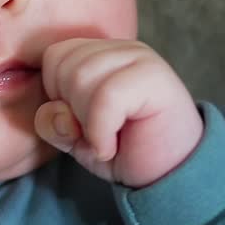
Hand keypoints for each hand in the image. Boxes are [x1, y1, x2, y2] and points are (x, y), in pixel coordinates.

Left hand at [33, 38, 204, 186]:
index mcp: (100, 54)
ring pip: (81, 77)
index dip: (56, 96)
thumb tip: (55, 110)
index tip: (82, 123)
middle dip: (72, 111)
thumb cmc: (125, 151)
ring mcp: (140, 58)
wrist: (171, 175)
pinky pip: (106, 96)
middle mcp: (121, 49)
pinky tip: (110, 147)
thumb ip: (53, 123)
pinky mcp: (154, 76)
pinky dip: (99, 132)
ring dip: (87, 122)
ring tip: (107, 138)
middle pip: (65, 66)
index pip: (55, 56)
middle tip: (98, 133)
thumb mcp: (76, 140)